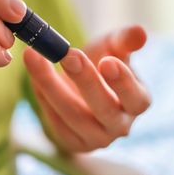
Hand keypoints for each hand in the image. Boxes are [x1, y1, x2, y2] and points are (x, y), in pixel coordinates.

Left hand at [23, 26, 150, 152]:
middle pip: (105, 110)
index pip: (136, 98)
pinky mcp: (72, 142)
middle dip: (85, 81)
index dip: (123, 82)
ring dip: (52, 86)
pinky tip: (34, 73)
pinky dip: (43, 96)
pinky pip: (55, 122)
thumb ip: (126, 40)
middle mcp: (120, 125)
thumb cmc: (104, 63)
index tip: (107, 61)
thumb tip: (140, 32)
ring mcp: (96, 138)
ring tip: (35, 56)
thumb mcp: (115, 48)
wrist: (81, 84)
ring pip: (74, 117)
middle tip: (68, 54)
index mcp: (137, 102)